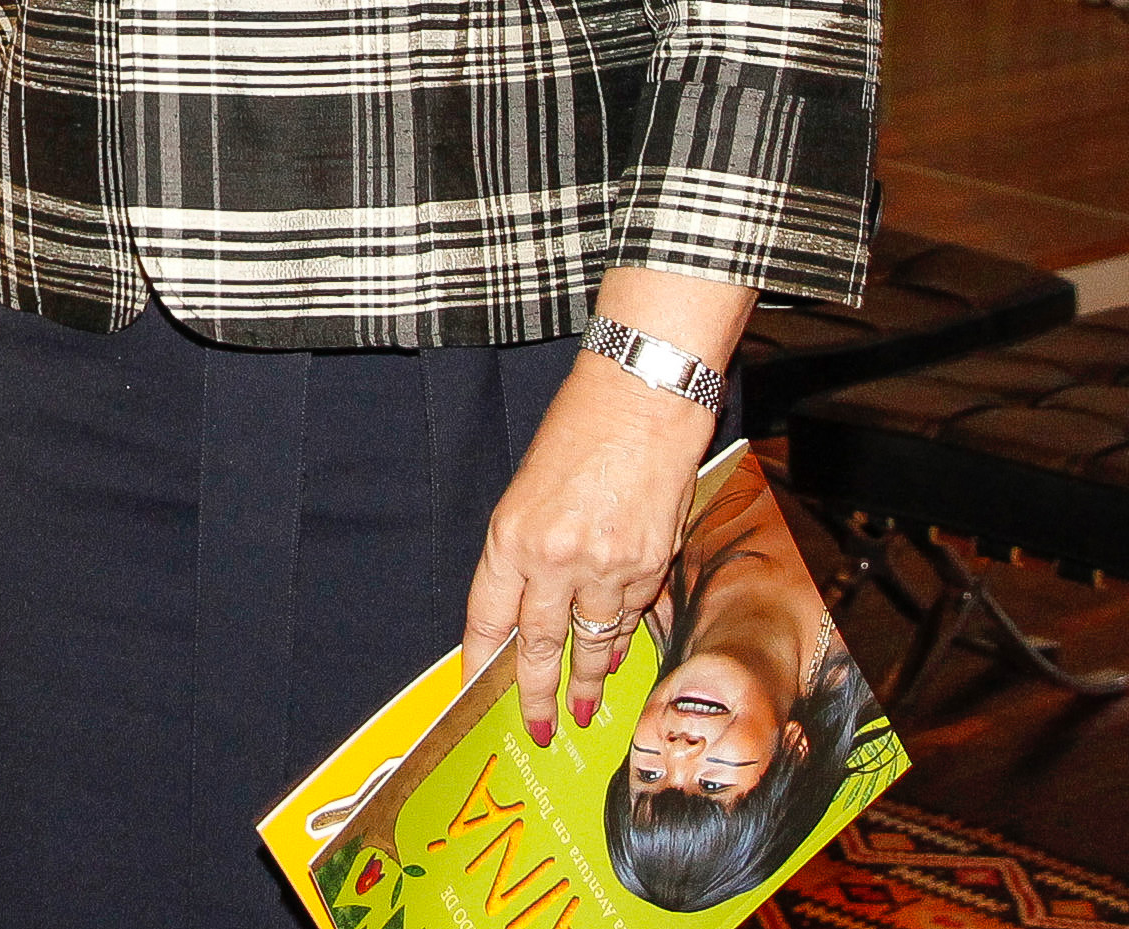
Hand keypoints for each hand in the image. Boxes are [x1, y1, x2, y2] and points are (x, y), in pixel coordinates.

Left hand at [462, 355, 710, 746]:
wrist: (641, 400)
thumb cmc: (579, 432)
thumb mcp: (527, 490)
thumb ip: (525, 551)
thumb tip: (530, 608)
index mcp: (510, 536)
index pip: (487, 617)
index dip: (480, 661)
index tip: (477, 691)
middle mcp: (555, 558)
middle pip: (539, 645)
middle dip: (535, 694)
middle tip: (537, 727)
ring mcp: (607, 566)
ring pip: (591, 642)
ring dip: (585, 681)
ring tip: (579, 710)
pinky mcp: (651, 564)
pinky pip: (632, 616)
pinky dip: (622, 641)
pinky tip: (614, 659)